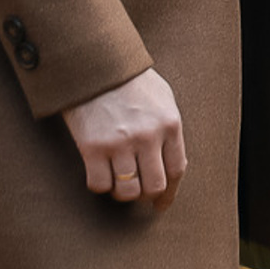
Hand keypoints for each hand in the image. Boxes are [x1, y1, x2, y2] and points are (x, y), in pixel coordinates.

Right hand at [64, 68, 186, 208]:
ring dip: (123, 193)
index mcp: (170, 124)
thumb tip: (172, 163)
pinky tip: (100, 175)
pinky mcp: (92, 147)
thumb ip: (170, 129)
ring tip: (118, 183)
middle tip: (138, 193)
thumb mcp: (163, 98)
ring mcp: (120, 143)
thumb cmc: (129, 81)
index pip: (176, 170)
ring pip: (127, 191)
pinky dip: (100, 186)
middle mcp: (148, 136)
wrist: (93, 64)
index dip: (169, 193)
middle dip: (147, 196)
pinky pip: (99, 184)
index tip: (162, 203)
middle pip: (154, 186)